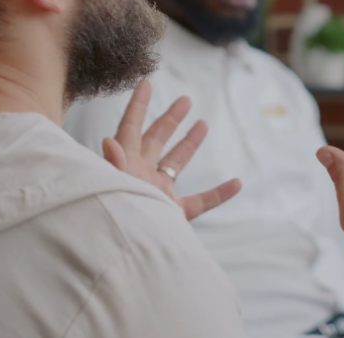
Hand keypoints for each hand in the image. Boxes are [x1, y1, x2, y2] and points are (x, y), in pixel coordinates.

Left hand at [103, 80, 241, 220]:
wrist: (123, 260)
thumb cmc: (109, 221)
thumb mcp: (107, 189)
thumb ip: (111, 166)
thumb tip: (108, 142)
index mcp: (125, 163)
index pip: (130, 126)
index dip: (138, 104)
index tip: (147, 82)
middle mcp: (141, 174)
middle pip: (156, 138)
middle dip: (170, 118)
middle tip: (185, 99)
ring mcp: (157, 193)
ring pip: (177, 163)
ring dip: (190, 144)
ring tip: (203, 124)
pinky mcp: (172, 214)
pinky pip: (200, 201)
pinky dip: (218, 193)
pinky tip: (236, 183)